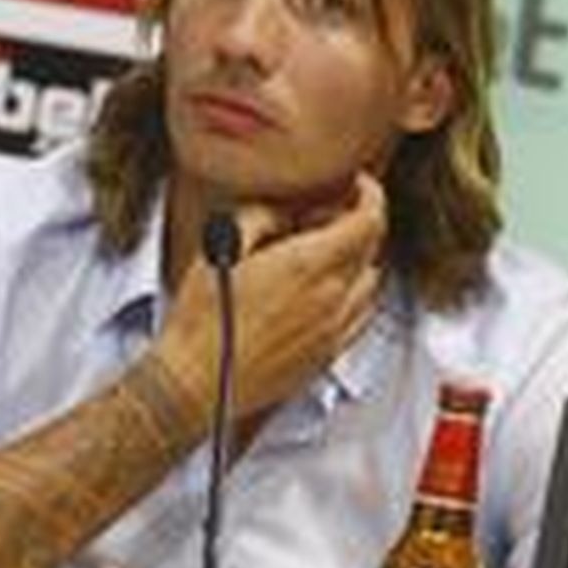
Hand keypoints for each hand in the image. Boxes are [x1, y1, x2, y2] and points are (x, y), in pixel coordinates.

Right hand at [155, 172, 385, 430]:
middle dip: (355, 223)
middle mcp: (330, 299)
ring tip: (323, 256)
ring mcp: (333, 332)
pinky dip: (354, 297)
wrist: (196, 382)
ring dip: (357, 261)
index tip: (357, 185)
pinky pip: (360, 319)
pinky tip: (325, 294)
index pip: (369, 219)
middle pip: (372, 249)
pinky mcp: (326, 357)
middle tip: (324, 218)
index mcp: (307, 265)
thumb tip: (284, 214)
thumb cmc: (201, 321)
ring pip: (371, 284)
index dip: (369, 194)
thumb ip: (263, 217)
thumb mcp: (223, 245)